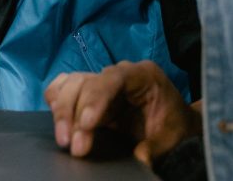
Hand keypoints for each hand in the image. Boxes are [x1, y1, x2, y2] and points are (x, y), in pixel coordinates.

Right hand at [45, 60, 201, 165]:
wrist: (175, 122)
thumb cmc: (175, 125)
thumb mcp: (172, 137)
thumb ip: (156, 146)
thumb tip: (140, 159)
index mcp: (142, 75)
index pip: (114, 78)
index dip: (96, 98)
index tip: (86, 124)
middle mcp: (118, 73)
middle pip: (87, 81)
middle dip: (75, 112)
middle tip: (72, 145)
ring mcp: (102, 82)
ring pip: (72, 83)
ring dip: (63, 110)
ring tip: (64, 139)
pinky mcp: (90, 94)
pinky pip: (66, 87)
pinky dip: (57, 101)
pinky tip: (58, 120)